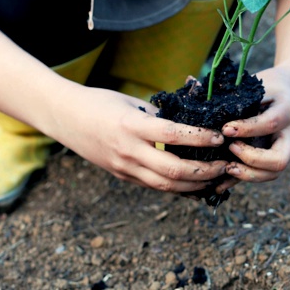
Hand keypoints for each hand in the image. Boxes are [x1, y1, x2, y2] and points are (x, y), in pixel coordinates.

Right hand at [45, 85, 226, 192]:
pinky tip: (195, 184)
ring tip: (215, 178)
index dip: (200, 138)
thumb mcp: (133, 102)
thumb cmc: (101, 103)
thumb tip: (194, 118)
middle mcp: (128, 151)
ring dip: (194, 185)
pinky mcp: (122, 176)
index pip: (173, 135)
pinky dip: (177, 187)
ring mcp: (124, 167)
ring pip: (165, 185)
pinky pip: (154, 186)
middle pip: (173, 170)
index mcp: (132, 126)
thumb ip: (161, 115)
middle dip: (204, 171)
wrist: (64, 117)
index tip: (220, 137)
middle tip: (225, 164)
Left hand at [216, 67, 289, 192]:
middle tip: (230, 149)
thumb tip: (197, 90)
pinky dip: (241, 181)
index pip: (271, 123)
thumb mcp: (257, 85)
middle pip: (279, 160)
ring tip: (225, 167)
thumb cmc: (268, 85)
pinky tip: (219, 184)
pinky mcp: (275, 158)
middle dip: (252, 160)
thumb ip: (237, 95)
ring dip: (248, 174)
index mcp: (288, 110)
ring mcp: (286, 149)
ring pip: (273, 173)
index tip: (225, 129)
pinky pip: (261, 175)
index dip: (247, 129)